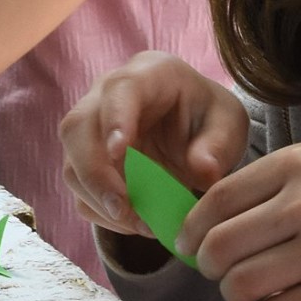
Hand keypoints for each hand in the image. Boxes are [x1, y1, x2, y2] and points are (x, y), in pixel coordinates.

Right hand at [60, 53, 248, 234]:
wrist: (197, 130)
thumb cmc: (210, 118)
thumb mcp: (228, 125)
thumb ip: (218, 146)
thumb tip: (202, 171)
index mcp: (147, 74)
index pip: (119, 89)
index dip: (114, 119)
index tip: (120, 152)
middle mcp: (106, 97)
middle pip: (77, 128)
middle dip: (96, 174)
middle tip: (124, 208)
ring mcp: (91, 130)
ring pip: (72, 165)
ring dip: (100, 201)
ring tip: (142, 225)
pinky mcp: (87, 163)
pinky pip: (81, 192)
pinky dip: (103, 214)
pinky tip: (134, 223)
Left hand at [180, 142, 300, 300]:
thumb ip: (268, 187)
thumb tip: (201, 225)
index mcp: (297, 163)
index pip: (217, 199)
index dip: (191, 228)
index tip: (185, 243)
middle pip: (221, 246)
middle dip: (207, 266)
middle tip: (216, 272)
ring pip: (242, 284)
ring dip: (236, 292)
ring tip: (251, 287)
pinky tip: (290, 299)